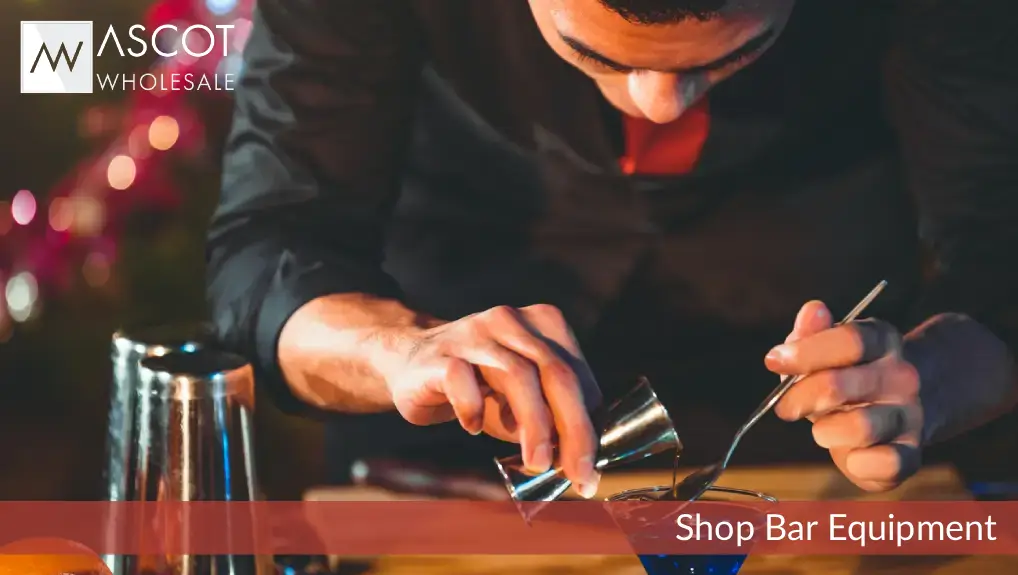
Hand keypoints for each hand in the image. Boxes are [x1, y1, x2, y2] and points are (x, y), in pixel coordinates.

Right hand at [383, 304, 602, 495]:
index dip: (590, 423)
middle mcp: (510, 321)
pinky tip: (475, 429)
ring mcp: (473, 334)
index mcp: (542, 324)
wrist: (410, 361)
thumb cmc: (480, 385)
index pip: (577, 374)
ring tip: (537, 463)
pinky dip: (473, 408)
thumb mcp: (525, 398)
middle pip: (554, 373)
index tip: (589, 466)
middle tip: (578, 473)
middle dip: (573, 428)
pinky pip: (460, 379)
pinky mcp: (438, 355)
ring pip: (516, 374)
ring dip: (534, 425)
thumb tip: (582, 461)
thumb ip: (555, 418)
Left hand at [764, 301, 922, 491]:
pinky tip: (851, 454)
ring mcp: (911, 415)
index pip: (848, 340)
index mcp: (882, 341)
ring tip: (823, 429)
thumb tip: (812, 310)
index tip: (773, 361)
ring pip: (859, 428)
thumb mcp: (829, 349)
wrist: (907, 407)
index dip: (805, 352)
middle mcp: (902, 376)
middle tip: (785, 407)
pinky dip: (858, 463)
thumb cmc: (851, 375)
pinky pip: (884, 463)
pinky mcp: (912, 453)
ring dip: (825, 431)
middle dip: (799, 398)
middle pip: (838, 385)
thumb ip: (811, 334)